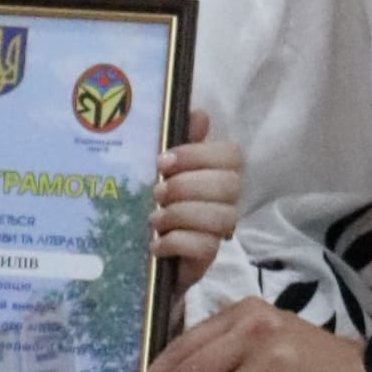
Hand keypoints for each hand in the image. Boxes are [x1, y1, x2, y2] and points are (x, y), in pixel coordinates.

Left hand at [153, 108, 242, 275]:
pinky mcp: (209, 257)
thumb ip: (181, 141)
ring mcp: (220, 230)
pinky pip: (203, 245)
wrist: (141, 254)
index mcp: (218, 171)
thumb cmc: (157, 202)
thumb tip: (200, 114)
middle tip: (157, 192)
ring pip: (218, 217)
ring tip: (154, 219)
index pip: (230, 155)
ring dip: (179, 214)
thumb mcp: (162, 170)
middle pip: (229, 185)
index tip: (163, 161)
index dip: (198, 155)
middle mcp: (227, 199)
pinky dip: (175, 242)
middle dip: (186, 186)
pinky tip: (156, 243)